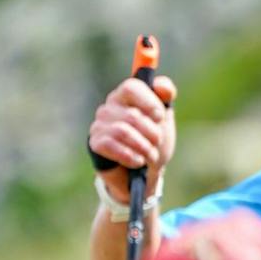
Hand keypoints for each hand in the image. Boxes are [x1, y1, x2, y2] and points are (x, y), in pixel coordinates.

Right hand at [88, 76, 177, 201]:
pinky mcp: (96, 143)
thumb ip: (165, 97)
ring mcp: (100, 125)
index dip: (149, 102)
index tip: (159, 117)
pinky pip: (111, 146)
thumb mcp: (165, 117)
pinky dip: (130, 156)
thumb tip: (161, 86)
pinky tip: (137, 161)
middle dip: (152, 133)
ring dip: (144, 147)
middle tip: (157, 143)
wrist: (145, 172)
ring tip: (150, 155)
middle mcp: (109, 107)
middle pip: (133, 115)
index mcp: (126, 96)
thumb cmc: (153, 140)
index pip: (131, 87)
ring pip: (123, 131)